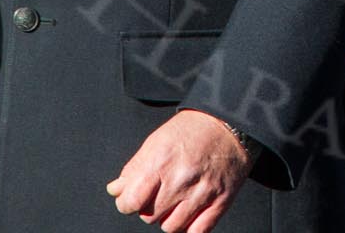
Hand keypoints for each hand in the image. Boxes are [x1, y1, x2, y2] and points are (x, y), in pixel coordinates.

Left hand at [106, 109, 253, 231]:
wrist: (229, 122)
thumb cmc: (191, 130)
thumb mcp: (156, 141)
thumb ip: (134, 168)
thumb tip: (115, 190)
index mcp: (161, 161)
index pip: (131, 202)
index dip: (127, 204)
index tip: (132, 199)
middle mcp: (181, 179)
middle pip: (150, 217)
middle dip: (149, 209)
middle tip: (159, 194)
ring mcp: (202, 192)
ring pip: (171, 227)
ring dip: (169, 218)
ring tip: (176, 201)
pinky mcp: (221, 201)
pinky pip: (196, 232)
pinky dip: (190, 226)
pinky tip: (189, 212)